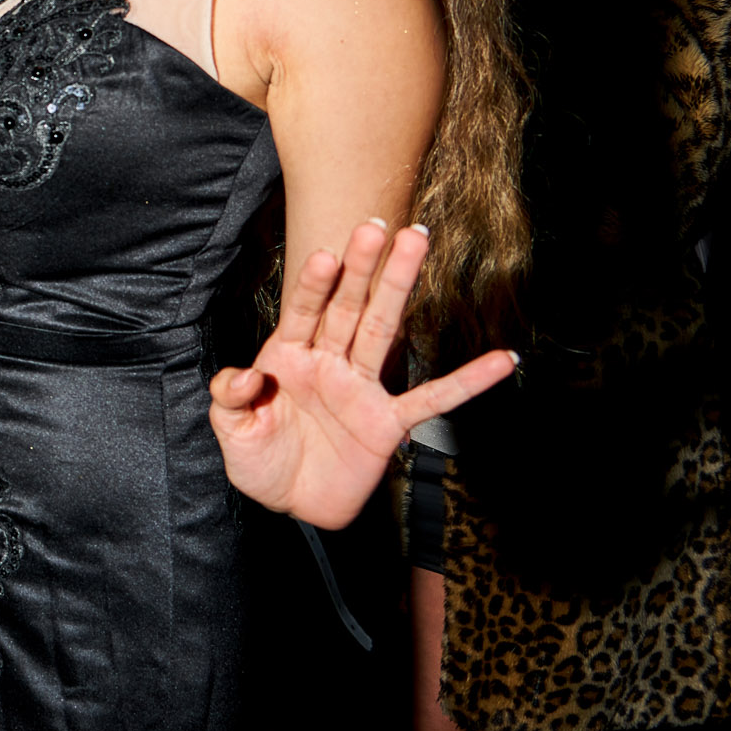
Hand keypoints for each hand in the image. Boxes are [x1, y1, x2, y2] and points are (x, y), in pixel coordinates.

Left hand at [208, 220, 516, 528]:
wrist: (291, 504)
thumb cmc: (260, 460)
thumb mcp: (231, 430)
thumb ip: (231, 397)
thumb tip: (248, 374)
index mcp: (288, 356)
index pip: (301, 311)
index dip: (313, 285)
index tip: (327, 255)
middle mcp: (328, 362)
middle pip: (347, 307)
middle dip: (361, 267)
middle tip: (377, 227)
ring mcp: (361, 388)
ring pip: (383, 331)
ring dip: (399, 288)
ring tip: (416, 241)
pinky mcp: (388, 422)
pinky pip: (432, 399)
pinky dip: (467, 381)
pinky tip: (500, 360)